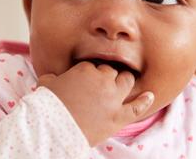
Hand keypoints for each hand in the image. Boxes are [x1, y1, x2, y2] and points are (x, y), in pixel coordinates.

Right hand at [38, 61, 153, 145]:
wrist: (51, 129)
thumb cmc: (46, 105)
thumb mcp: (46, 84)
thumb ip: (53, 77)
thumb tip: (52, 77)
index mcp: (86, 70)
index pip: (93, 66)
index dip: (90, 74)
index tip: (85, 82)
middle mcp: (103, 80)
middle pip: (111, 72)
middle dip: (107, 76)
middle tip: (100, 86)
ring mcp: (113, 98)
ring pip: (126, 82)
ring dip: (123, 82)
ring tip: (120, 86)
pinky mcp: (118, 117)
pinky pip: (136, 107)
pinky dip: (144, 101)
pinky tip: (150, 96)